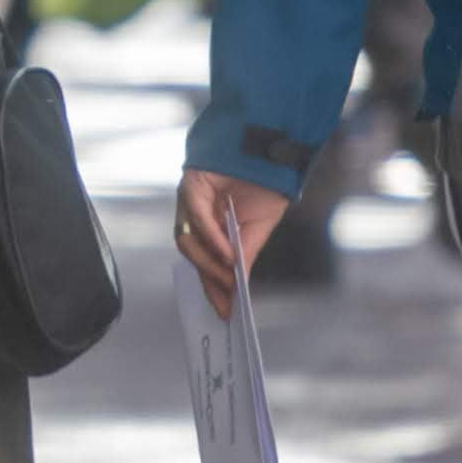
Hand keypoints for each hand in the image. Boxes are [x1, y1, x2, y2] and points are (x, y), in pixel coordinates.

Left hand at [174, 169, 289, 318]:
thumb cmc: (265, 185)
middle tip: (225, 302)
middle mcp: (194, 215)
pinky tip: (228, 253)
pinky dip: (212, 238)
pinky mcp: (192, 185)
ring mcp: (190, 201)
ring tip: (230, 277)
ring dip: (209, 262)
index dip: (213, 288)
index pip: (205, 262)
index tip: (225, 312)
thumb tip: (237, 287)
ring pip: (189, 239)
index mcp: (210, 226)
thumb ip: (244, 255)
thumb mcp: (257, 229)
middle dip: (209, 281)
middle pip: (193, 254)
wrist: (272, 150)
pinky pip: (197, 217)